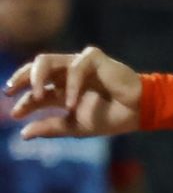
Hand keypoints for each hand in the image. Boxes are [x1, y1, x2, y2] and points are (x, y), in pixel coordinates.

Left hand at [7, 47, 143, 138]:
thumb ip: (51, 128)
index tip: (15, 114)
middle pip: (35, 70)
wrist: (139, 112)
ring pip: (47, 61)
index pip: (37, 92)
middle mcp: (66, 75)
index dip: (24, 102)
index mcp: (62, 90)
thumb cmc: (111, 118)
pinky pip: (75, 68)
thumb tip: (22, 134)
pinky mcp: (93, 58)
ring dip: (37, 76)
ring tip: (36, 94)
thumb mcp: (76, 127)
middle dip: (20, 79)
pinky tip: (72, 103)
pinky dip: (71, 86)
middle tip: (9, 91)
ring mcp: (78, 64)